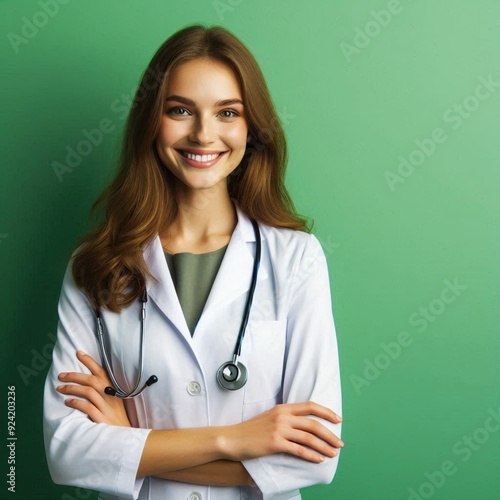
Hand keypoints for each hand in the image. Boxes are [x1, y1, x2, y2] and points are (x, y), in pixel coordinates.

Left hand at [56, 350, 131, 426]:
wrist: (126, 435)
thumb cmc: (117, 418)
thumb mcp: (115, 401)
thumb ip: (105, 390)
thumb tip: (88, 381)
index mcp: (113, 389)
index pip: (101, 371)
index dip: (89, 361)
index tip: (78, 353)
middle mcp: (110, 395)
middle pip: (91, 380)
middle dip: (74, 375)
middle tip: (61, 375)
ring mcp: (106, 407)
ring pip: (88, 392)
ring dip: (72, 388)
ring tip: (60, 388)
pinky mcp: (102, 419)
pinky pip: (87, 407)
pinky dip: (76, 403)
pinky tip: (68, 402)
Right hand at [221, 402, 342, 462]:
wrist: (232, 438)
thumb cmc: (251, 430)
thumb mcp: (270, 417)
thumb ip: (286, 418)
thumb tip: (305, 425)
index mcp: (283, 408)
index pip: (310, 406)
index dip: (326, 412)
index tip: (338, 420)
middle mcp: (282, 416)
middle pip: (313, 424)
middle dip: (330, 434)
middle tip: (340, 443)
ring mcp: (279, 429)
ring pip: (309, 437)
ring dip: (324, 446)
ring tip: (333, 454)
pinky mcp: (275, 443)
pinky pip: (298, 449)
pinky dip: (311, 455)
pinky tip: (318, 460)